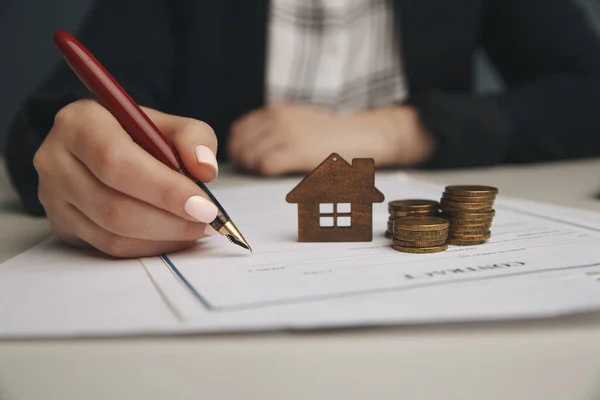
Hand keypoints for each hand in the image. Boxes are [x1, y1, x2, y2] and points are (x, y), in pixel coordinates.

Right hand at [33, 99, 219, 257]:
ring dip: (164, 237)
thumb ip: (193, 138)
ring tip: (196, 228)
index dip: (164, 189)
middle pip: (114, 205)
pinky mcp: (62, 225)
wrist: (100, 148)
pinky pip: (110, 247)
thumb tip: (206, 169)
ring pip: (113, 233)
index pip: (118, 162)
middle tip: (207, 222)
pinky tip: (175, 235)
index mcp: (80, 123)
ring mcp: (53, 197)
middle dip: (170, 220)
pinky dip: (150, 246)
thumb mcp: (168, 124)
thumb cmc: (138, 135)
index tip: (205, 206)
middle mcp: (56, 160)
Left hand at [228, 103, 435, 175]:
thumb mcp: (298, 120)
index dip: (237, 148)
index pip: (239, 130)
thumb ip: (273, 127)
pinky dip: (265, 173)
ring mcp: (286, 135)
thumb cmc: (330, 134)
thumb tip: (246, 144)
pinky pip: (264, 165)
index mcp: (276, 111)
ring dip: (253, 169)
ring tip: (266, 173)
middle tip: (253, 171)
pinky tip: (277, 174)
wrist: (360, 136)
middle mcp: (277, 120)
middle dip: (242, 161)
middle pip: (240, 144)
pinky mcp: (296, 152)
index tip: (243, 160)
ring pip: (249, 156)